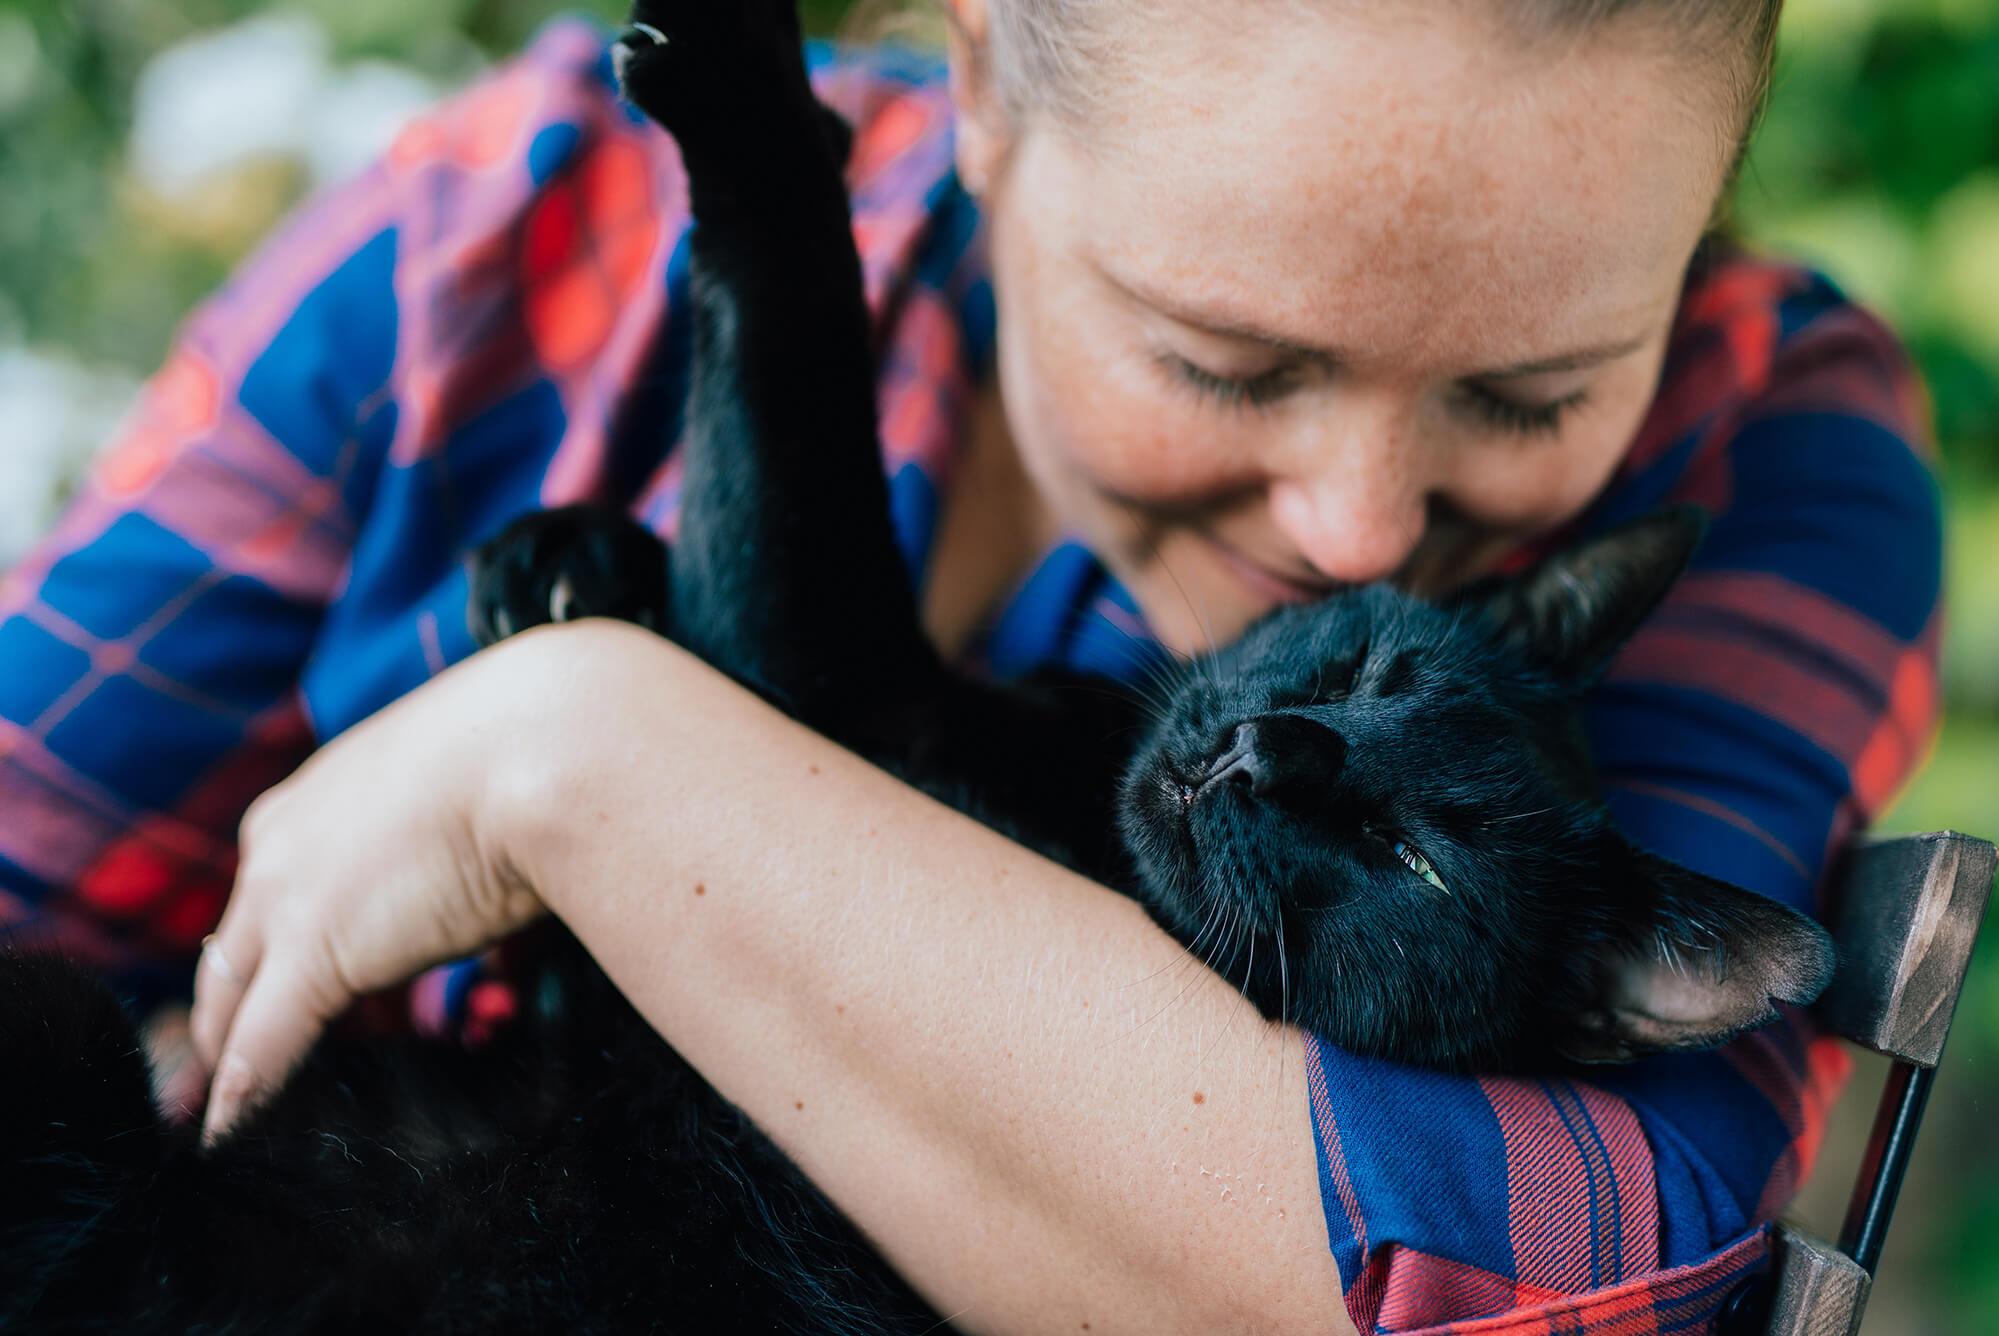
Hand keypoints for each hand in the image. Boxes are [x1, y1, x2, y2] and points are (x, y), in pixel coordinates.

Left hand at [189, 642, 554, 1141]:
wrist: (553, 745)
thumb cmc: (544, 755)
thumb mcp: (478, 789)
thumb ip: (457, 836)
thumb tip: (491, 877)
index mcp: (323, 793)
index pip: (276, 889)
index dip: (283, 951)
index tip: (295, 996)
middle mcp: (284, 839)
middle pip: (235, 948)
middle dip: (240, 1011)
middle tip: (249, 1067)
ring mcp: (290, 896)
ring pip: (231, 997)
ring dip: (238, 1055)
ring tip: (242, 1108)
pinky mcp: (315, 954)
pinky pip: (260, 1044)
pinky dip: (247, 1094)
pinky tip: (238, 1133)